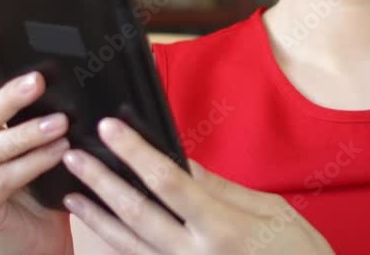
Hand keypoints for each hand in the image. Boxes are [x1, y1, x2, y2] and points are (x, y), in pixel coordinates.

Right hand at [0, 36, 74, 254]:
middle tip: (38, 80)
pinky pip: (2, 181)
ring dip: (26, 133)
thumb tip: (46, 68)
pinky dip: (32, 163)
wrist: (40, 241)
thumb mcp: (34, 143)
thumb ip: (28, 112)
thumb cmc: (39, 187)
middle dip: (7, 98)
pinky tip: (59, 152)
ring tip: (60, 121)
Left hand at [61, 117, 334, 254]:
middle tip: (74, 156)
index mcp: (221, 229)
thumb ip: (220, 188)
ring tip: (72, 193)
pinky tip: (100, 227)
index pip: (167, 182)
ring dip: (97, 217)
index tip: (111, 128)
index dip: (134, 152)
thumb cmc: (298, 252)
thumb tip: (180, 162)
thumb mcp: (269, 210)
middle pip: (136, 213)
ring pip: (128, 244)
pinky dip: (116, 243)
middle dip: (101, 182)